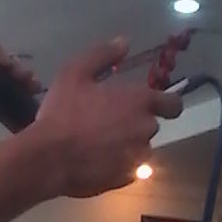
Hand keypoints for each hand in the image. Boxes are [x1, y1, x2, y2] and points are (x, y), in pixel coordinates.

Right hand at [29, 39, 182, 197]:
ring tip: (99, 145)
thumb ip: (102, 55)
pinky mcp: (124, 179)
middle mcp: (145, 129)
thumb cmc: (62, 112)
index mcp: (138, 101)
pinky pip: (127, 169)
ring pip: (139, 149)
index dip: (166, 104)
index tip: (154, 106)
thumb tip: (124, 42)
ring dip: (126, 146)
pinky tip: (95, 161)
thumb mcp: (74, 73)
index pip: (173, 104)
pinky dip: (116, 165)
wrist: (48, 158)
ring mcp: (136, 157)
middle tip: (107, 123)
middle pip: (150, 126)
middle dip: (134, 124)